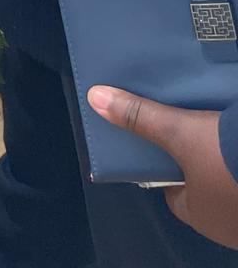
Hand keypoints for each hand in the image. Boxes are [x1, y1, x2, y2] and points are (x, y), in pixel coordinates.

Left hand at [87, 87, 237, 248]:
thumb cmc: (228, 157)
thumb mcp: (178, 133)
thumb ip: (140, 118)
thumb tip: (97, 99)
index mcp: (203, 216)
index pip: (175, 195)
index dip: (165, 169)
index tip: (160, 143)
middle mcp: (229, 221)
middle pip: (202, 183)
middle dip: (195, 157)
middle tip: (186, 126)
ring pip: (227, 176)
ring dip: (222, 153)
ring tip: (213, 121)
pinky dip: (237, 150)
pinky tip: (233, 125)